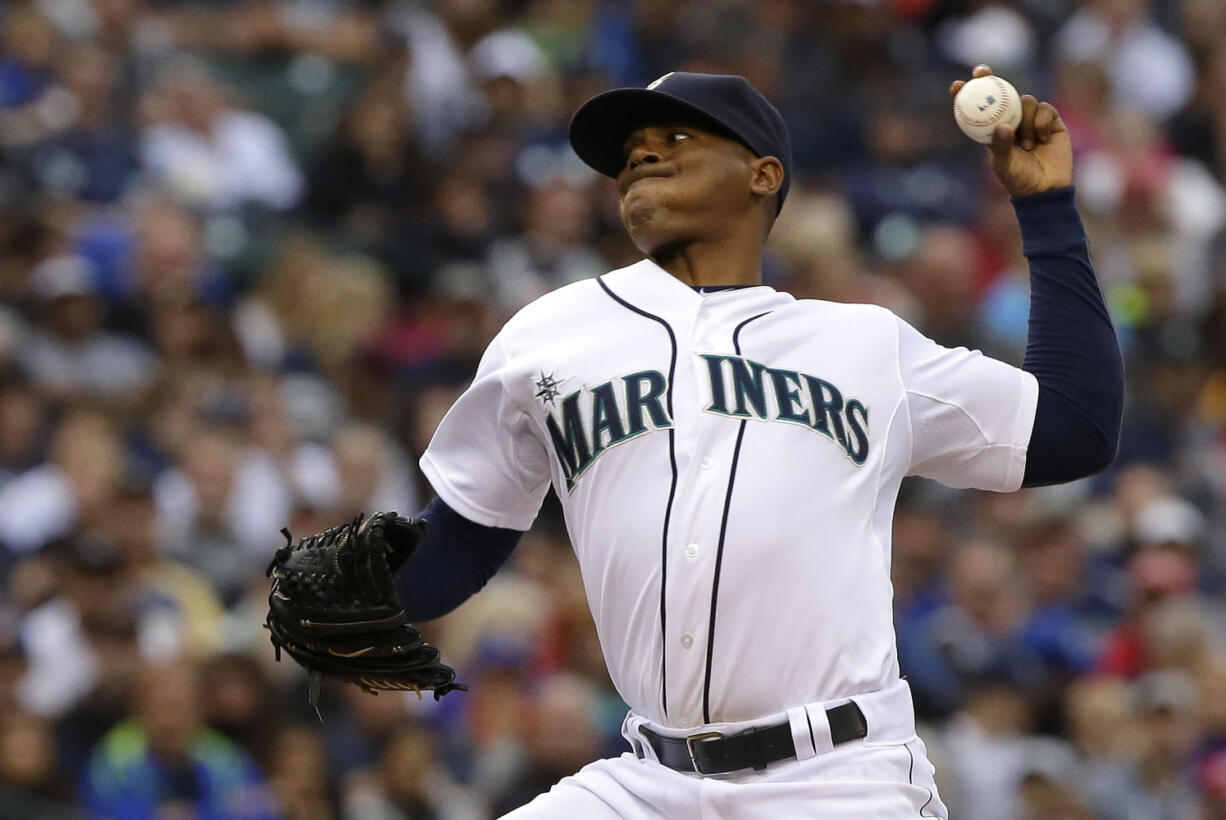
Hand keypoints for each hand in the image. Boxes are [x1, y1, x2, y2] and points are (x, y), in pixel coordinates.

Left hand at [950, 65, 1072, 196]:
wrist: (1046, 189)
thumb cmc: (1018, 179)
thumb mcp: (1003, 164)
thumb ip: (1000, 146)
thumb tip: (1002, 126)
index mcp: (993, 130)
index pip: (979, 108)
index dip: (968, 94)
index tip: (957, 86)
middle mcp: (1011, 120)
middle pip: (1000, 93)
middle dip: (990, 79)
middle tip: (982, 73)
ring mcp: (1031, 119)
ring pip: (1026, 101)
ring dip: (1025, 121)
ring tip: (1028, 145)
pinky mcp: (1051, 120)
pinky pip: (1045, 109)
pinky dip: (1042, 122)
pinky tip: (1043, 139)